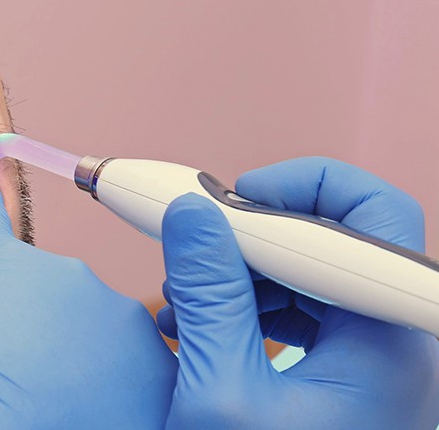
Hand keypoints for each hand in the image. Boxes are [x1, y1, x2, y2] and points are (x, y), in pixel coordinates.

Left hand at [0, 177, 176, 428]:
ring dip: (11, 308)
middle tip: (18, 378)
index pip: (130, 360)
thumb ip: (119, 406)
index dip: (91, 376)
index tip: (65, 390)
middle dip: (56, 339)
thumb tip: (101, 400)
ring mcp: (64, 280)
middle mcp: (122, 319)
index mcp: (154, 372)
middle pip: (88, 317)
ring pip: (38, 284)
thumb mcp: (107, 429)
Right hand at [158, 157, 438, 428]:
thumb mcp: (221, 396)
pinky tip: (208, 325)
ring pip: (323, 270)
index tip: (215, 201)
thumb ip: (209, 295)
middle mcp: (403, 337)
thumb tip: (191, 214)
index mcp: (390, 337)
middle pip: (343, 235)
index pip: (367, 213)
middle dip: (257, 231)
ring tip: (184, 302)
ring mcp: (387, 359)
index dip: (286, 190)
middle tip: (194, 245)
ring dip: (248, 270)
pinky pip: (317, 309)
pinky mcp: (365, 376)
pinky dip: (260, 303)